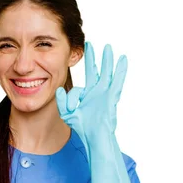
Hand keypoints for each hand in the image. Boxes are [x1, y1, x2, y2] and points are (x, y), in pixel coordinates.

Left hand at [56, 42, 127, 158]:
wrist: (95, 137)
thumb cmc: (84, 128)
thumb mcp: (67, 114)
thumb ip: (62, 102)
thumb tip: (60, 90)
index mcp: (86, 96)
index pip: (76, 89)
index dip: (70, 100)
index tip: (71, 109)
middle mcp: (96, 93)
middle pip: (94, 71)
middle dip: (91, 58)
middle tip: (89, 44)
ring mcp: (105, 93)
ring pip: (106, 73)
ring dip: (106, 60)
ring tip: (107, 47)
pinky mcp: (111, 96)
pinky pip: (116, 81)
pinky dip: (120, 70)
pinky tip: (122, 59)